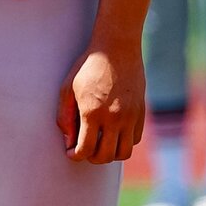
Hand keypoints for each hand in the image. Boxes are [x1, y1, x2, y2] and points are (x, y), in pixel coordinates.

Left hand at [56, 44, 144, 164]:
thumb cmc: (89, 66)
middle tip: (85, 149)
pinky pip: (135, 139)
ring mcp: (130, 116)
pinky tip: (114, 133)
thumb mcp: (68, 88)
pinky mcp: (140, 112)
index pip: (84, 150)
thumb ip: (65, 117)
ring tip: (101, 144)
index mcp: (92, 112)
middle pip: (105, 156)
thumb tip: (69, 142)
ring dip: (110, 154)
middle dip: (92, 158)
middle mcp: (114, 117)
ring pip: (123, 153)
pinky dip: (124, 142)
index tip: (71, 152)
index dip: (75, 155)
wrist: (117, 48)